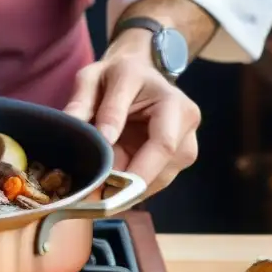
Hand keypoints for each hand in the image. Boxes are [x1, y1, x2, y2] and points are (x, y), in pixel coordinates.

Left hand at [63, 31, 200, 197]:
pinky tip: (108, 185)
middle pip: (162, 170)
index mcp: (171, 101)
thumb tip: (99, 138)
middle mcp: (186, 124)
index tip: (104, 185)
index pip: (163, 144)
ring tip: (95, 189)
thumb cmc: (114, 74)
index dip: (136, 171)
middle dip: (127, 188)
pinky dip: (129, 189)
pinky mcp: (177, 159)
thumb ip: (85, 102)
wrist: (136, 73)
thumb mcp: (93, 78)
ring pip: (157, 182)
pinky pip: (153, 183)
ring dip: (127, 191)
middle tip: (92, 199)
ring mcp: (186, 144)